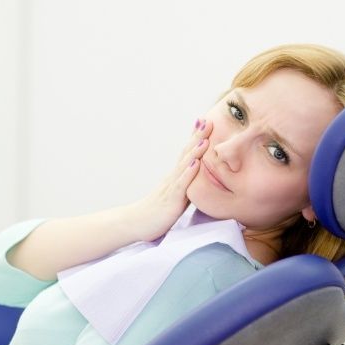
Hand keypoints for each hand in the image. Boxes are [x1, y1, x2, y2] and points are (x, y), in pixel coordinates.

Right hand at [130, 118, 212, 240]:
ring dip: (195, 151)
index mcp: (175, 177)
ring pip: (184, 166)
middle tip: (208, 121)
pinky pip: (181, 185)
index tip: (205, 122)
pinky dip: (189, 173)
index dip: (196, 138)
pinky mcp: (171, 200)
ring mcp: (171, 188)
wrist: (135, 223)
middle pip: (186, 154)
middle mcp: (172, 178)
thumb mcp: (174, 196)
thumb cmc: (156, 212)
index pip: (187, 153)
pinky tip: (196, 164)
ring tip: (205, 137)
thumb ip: (185, 186)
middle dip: (198, 137)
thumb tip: (197, 179)